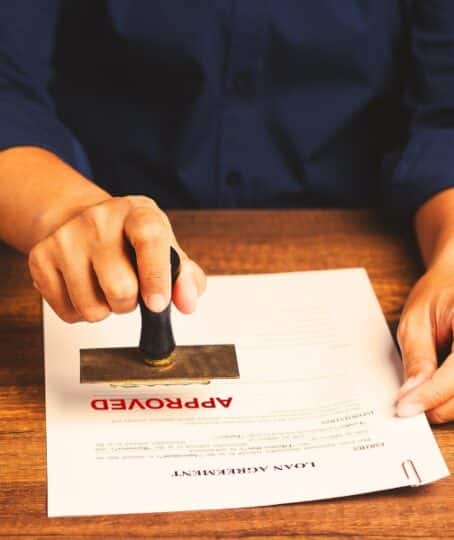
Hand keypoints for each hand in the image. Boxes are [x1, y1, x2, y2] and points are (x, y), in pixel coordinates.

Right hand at [28, 196, 205, 322]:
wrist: (82, 221)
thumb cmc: (131, 240)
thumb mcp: (166, 249)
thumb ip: (186, 277)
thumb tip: (187, 301)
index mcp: (138, 212)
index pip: (149, 236)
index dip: (156, 275)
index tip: (158, 304)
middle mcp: (98, 219)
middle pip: (120, 287)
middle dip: (130, 303)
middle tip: (129, 290)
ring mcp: (65, 237)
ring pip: (91, 308)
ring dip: (105, 310)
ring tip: (105, 288)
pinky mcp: (40, 258)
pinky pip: (68, 313)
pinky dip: (81, 312)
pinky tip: (85, 289)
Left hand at [396, 261, 453, 422]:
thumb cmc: (438, 295)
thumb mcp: (416, 321)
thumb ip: (417, 359)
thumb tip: (411, 396)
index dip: (430, 395)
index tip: (405, 408)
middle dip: (439, 405)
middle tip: (409, 405)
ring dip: (449, 404)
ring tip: (422, 396)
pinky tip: (438, 391)